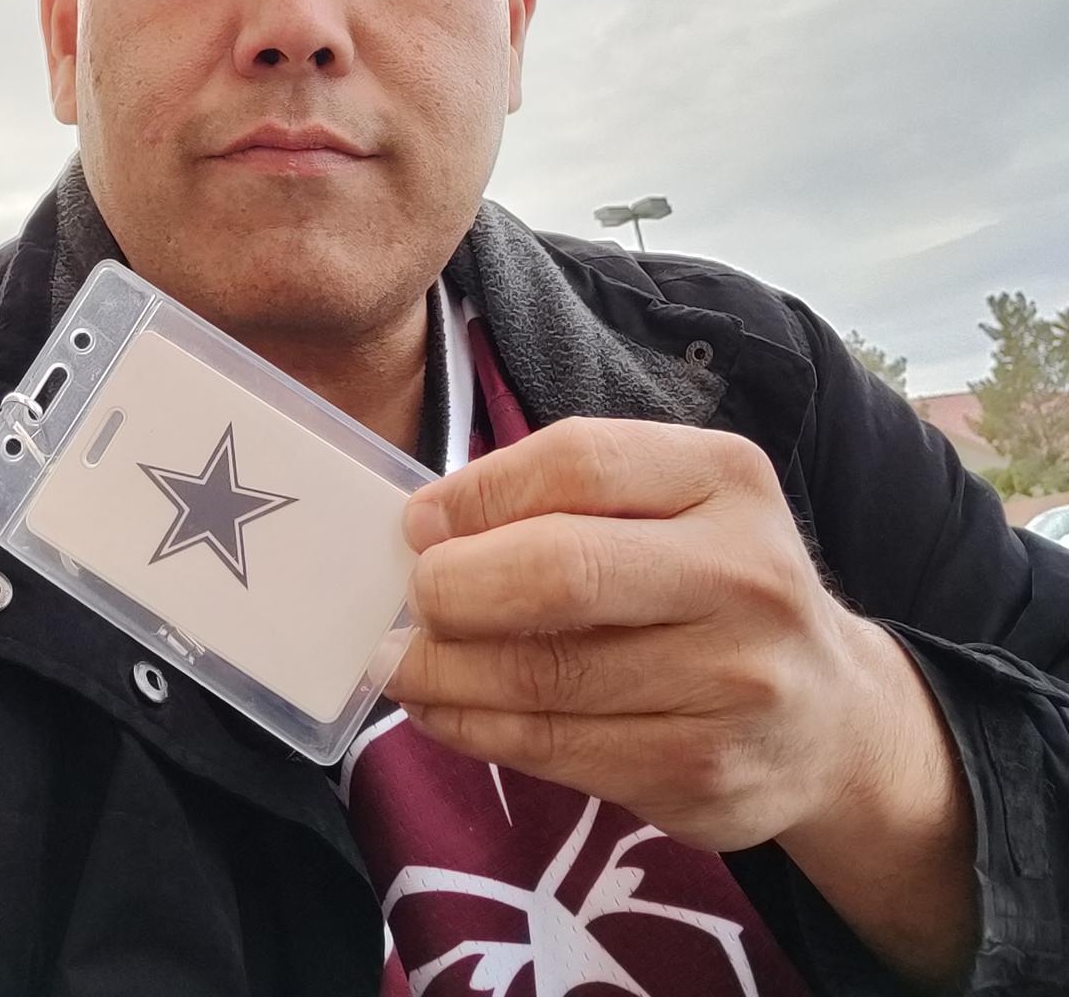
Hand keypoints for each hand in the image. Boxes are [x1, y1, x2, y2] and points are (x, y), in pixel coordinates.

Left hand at [386, 417, 905, 853]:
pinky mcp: (705, 775)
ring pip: (546, 677)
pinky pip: (557, 751)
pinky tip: (444, 710)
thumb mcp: (672, 506)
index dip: (478, 493)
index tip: (419, 524)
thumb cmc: (712, 587)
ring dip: (446, 670)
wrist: (833, 718)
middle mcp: (744, 575)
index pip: (577, 462)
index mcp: (726, 478)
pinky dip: (476, 729)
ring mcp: (733, 684)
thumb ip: (565, 499)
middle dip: (456, 587)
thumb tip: (427, 526)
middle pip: (561, 571)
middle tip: (414, 598)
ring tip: (404, 659)